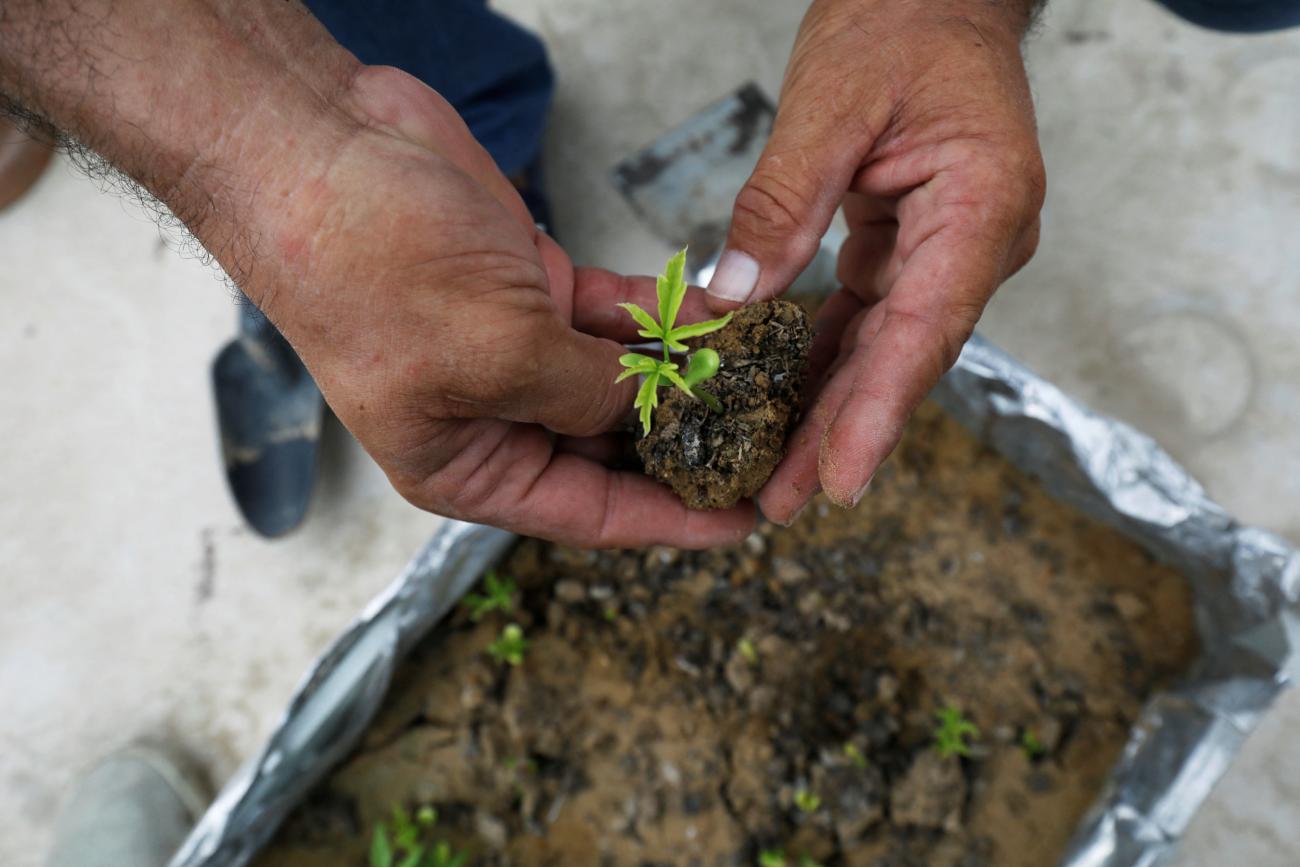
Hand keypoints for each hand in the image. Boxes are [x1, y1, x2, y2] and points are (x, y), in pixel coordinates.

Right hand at [247, 67, 754, 546]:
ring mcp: (516, 347)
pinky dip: (661, 314)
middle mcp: (494, 415)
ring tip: (760, 375)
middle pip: (612, 449)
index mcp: (466, 466)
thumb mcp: (497, 355)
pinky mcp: (532, 285)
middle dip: (686, 440)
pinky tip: (718, 315)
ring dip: (684, 372)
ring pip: (621, 376)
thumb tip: (655, 407)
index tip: (743, 520)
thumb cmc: (369, 266)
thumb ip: (588, 394)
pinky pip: (615, 314)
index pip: (588, 513)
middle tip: (767, 438)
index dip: (671, 520)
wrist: (323, 146)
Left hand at [706, 0, 1044, 521]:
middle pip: (904, 359)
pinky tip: (784, 405)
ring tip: (776, 477)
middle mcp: (974, 244)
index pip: (925, 329)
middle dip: (843, 434)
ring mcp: (946, 251)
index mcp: (981, 207)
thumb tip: (736, 297)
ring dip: (832, 412)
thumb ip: (783, 203)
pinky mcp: (911, 250)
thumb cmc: (899, 26)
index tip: (841, 479)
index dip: (880, 412)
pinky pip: (867, 320)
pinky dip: (826, 363)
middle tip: (783, 501)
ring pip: (885, 350)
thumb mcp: (829, 105)